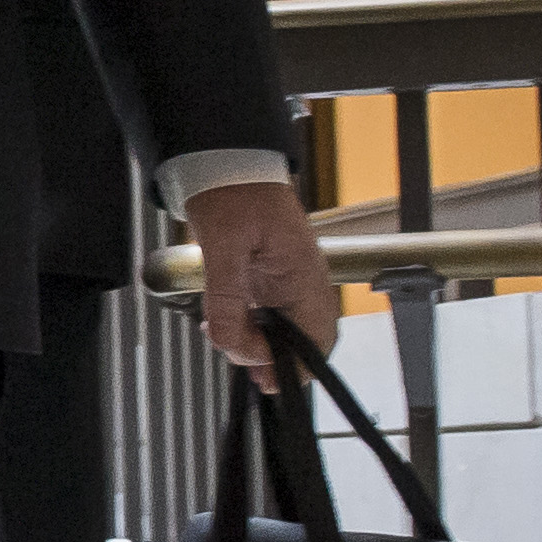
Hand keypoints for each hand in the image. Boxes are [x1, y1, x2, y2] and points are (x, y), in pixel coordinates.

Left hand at [180, 178, 338, 390]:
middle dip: (274, 359)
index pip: (318, 337)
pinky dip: (251, 329)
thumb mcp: (223, 246)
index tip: (265, 378)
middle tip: (241, 359)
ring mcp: (288, 281)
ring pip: (285, 332)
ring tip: (226, 338)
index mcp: (305, 275)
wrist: (225, 164)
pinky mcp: (270, 279)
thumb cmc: (234, 193)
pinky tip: (227, 328)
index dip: (296, 365)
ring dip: (259, 345)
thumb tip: (224, 338)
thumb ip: (225, 296)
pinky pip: (270, 317)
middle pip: (303, 341)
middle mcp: (303, 282)